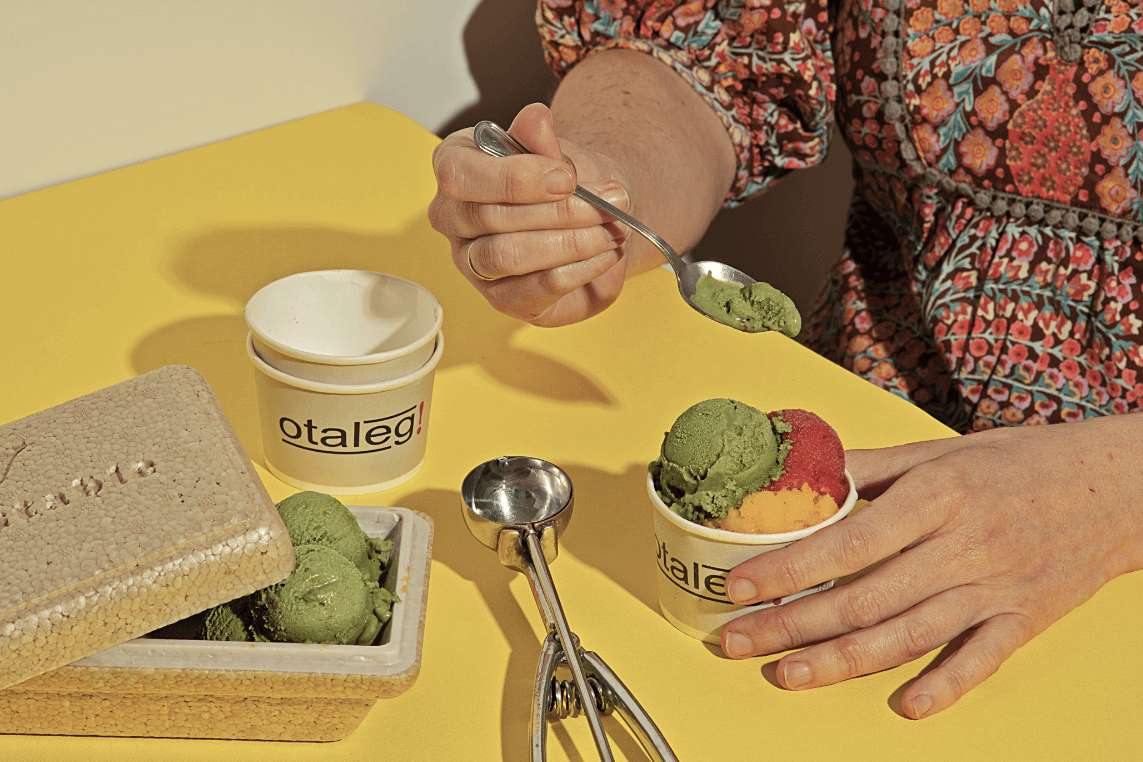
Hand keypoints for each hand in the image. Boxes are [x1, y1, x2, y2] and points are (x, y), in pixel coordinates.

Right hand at [428, 103, 633, 326]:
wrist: (591, 217)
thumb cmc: (563, 181)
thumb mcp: (557, 153)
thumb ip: (542, 141)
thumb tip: (535, 118)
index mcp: (455, 168)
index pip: (458, 175)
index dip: (514, 179)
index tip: (567, 178)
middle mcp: (453, 218)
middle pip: (490, 219)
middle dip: (559, 211)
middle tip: (609, 203)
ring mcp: (472, 263)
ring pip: (508, 256)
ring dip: (571, 242)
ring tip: (612, 229)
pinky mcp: (502, 299)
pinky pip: (535, 289)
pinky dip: (578, 270)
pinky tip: (606, 253)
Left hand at [719, 415, 1142, 717]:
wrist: (1116, 487)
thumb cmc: (1017, 463)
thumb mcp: (940, 449)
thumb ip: (871, 466)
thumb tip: (805, 471)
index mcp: (937, 495)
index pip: (847, 539)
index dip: (788, 567)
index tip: (740, 584)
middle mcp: (962, 545)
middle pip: (864, 596)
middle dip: (792, 622)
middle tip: (738, 639)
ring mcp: (995, 587)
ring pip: (906, 634)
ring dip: (840, 660)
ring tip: (786, 673)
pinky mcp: (1024, 619)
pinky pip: (980, 659)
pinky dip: (945, 685)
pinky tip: (906, 705)